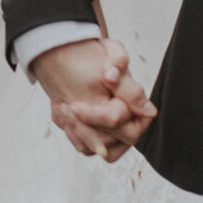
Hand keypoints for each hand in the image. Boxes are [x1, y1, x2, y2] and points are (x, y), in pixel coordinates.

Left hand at [31, 36, 155, 162]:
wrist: (73, 60)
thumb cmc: (95, 56)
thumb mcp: (110, 54)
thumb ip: (120, 64)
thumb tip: (120, 81)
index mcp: (140, 108)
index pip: (115, 119)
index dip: (94, 115)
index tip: (75, 105)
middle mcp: (130, 127)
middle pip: (106, 141)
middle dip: (82, 126)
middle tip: (68, 107)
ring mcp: (115, 137)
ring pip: (93, 148)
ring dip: (72, 127)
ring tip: (62, 105)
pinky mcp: (99, 141)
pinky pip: (83, 146)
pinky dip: (69, 129)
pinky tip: (62, 109)